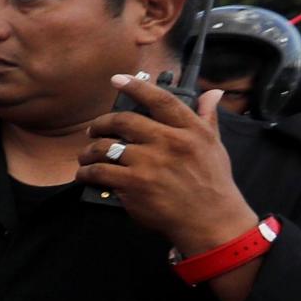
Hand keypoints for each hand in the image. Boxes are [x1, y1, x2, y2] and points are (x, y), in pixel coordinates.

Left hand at [79, 73, 260, 257]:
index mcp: (191, 130)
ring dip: (90, 150)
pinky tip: (85, 174)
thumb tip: (212, 93)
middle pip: (124, 120)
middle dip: (102, 123)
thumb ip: (207, 117)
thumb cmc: (213, 183)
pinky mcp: (135, 185)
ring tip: (87, 155)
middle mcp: (170, 142)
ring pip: (106, 147)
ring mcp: (150, 163)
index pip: (160, 99)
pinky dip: (86, 172)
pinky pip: (99, 172)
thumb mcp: (215, 146)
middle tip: (95, 128)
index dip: (136, 86)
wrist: (212, 221)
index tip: (117, 79)